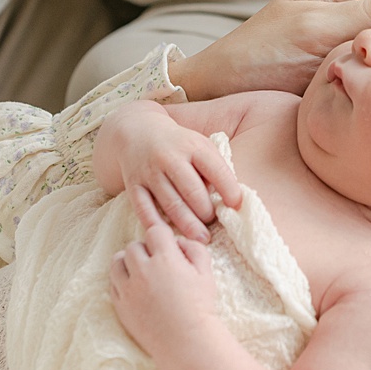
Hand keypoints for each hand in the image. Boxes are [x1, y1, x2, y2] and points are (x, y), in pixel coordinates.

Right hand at [95, 103, 241, 241]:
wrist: (138, 131)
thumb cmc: (179, 144)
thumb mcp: (200, 146)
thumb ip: (214, 169)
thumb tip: (228, 201)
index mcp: (193, 146)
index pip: (216, 170)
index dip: (229, 190)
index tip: (236, 206)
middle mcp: (170, 158)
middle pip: (192, 192)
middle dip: (206, 212)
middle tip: (213, 223)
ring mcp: (150, 172)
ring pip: (171, 204)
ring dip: (188, 224)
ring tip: (202, 238)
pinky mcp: (134, 185)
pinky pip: (144, 210)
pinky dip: (156, 225)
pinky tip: (169, 236)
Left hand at [110, 211, 223, 360]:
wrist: (186, 342)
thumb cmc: (200, 307)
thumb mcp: (206, 274)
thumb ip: (194, 249)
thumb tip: (178, 241)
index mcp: (166, 259)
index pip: (154, 232)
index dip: (162, 237)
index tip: (167, 248)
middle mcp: (143, 270)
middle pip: (133, 246)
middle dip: (145, 250)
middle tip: (155, 263)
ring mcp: (129, 289)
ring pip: (117, 262)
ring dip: (127, 262)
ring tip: (139, 272)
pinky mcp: (120, 305)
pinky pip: (112, 284)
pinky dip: (121, 282)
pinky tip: (135, 288)